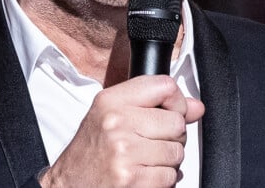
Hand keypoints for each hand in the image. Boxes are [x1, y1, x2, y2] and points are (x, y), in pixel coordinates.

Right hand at [38, 75, 203, 187]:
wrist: (68, 185)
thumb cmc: (91, 150)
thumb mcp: (112, 114)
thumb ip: (154, 105)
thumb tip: (196, 107)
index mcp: (112, 101)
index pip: (165, 86)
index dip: (176, 100)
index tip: (170, 110)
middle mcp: (117, 122)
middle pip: (176, 121)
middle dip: (172, 135)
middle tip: (152, 141)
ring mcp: (125, 151)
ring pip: (177, 151)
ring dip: (168, 160)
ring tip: (146, 159)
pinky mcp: (132, 179)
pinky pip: (170, 176)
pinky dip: (163, 180)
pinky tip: (144, 174)